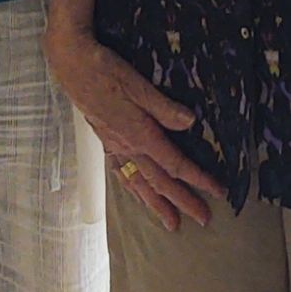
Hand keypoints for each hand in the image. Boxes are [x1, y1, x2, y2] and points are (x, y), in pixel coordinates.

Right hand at [45, 22, 224, 234]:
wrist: (73, 68)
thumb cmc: (107, 72)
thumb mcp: (140, 85)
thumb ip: (164, 108)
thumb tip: (190, 123)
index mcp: (140, 135)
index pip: (175, 164)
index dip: (198, 179)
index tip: (217, 192)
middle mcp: (127, 147)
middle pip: (160, 182)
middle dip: (183, 201)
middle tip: (203, 219)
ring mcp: (114, 148)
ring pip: (139, 184)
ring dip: (157, 205)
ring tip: (171, 223)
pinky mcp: (105, 142)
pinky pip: (122, 174)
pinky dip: (134, 190)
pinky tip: (139, 196)